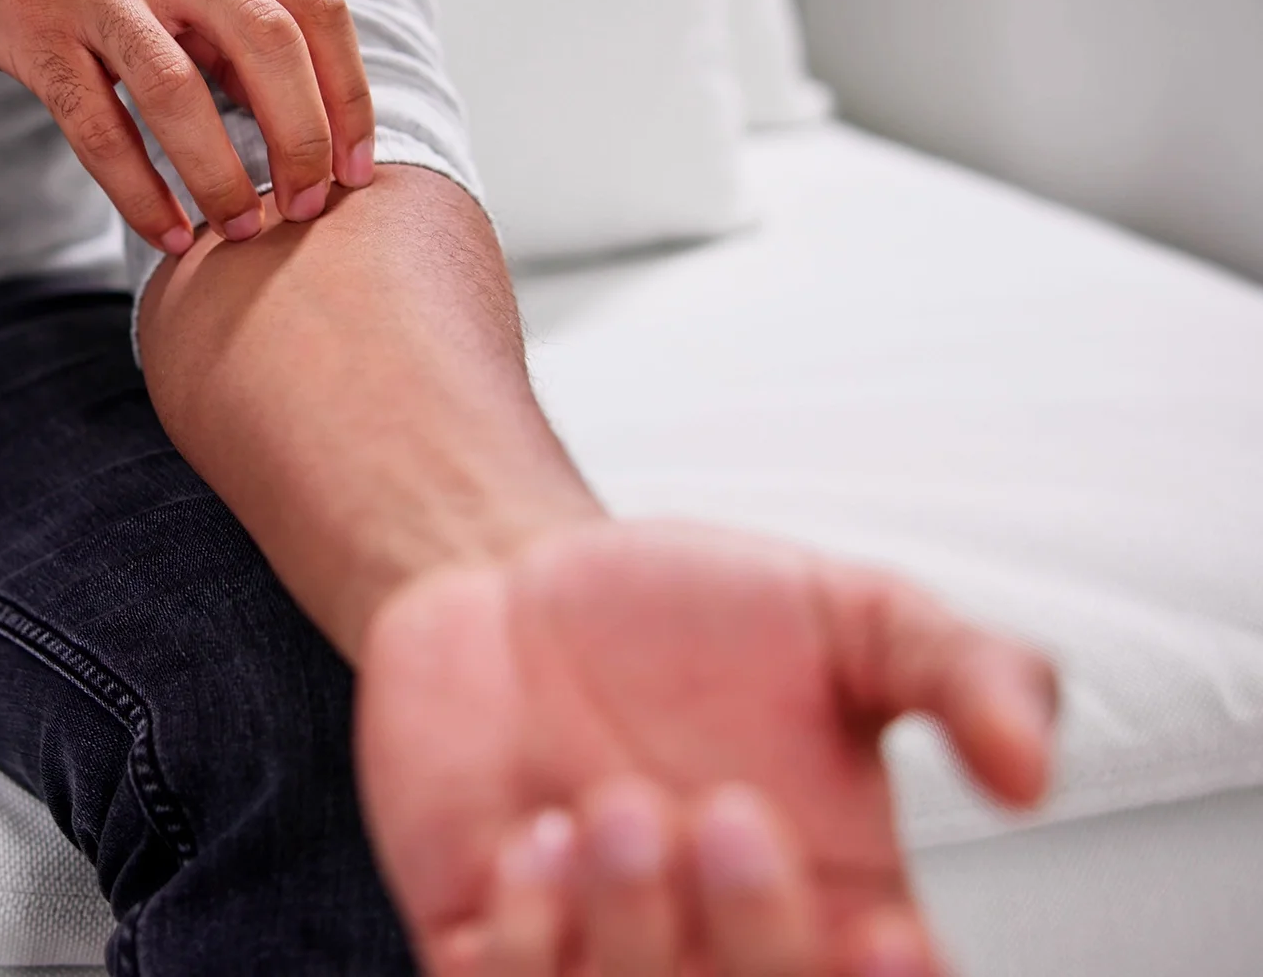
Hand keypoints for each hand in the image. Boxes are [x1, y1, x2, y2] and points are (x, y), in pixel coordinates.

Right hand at [0, 0, 375, 254]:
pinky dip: (139, 190)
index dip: (350, 96)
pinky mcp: (33, 32)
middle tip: (307, 209)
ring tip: (239, 232)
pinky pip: (97, 126)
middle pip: (268, 45)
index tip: (359, 170)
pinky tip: (165, 232)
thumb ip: (230, 11)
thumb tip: (295, 107)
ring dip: (220, 174)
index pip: (317, 10)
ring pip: (179, 91)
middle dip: (302, 139)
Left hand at [355, 522, 1057, 975]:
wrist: (516, 577)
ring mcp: (600, 955)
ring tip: (615, 806)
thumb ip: (967, 674)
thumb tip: (1031, 771)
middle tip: (725, 810)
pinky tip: (530, 842)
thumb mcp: (856, 617)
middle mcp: (720, 952)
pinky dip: (517, 942)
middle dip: (753, 938)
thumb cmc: (689, 614)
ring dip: (628, 933)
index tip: (885, 928)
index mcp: (837, 910)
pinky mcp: (484, 938)